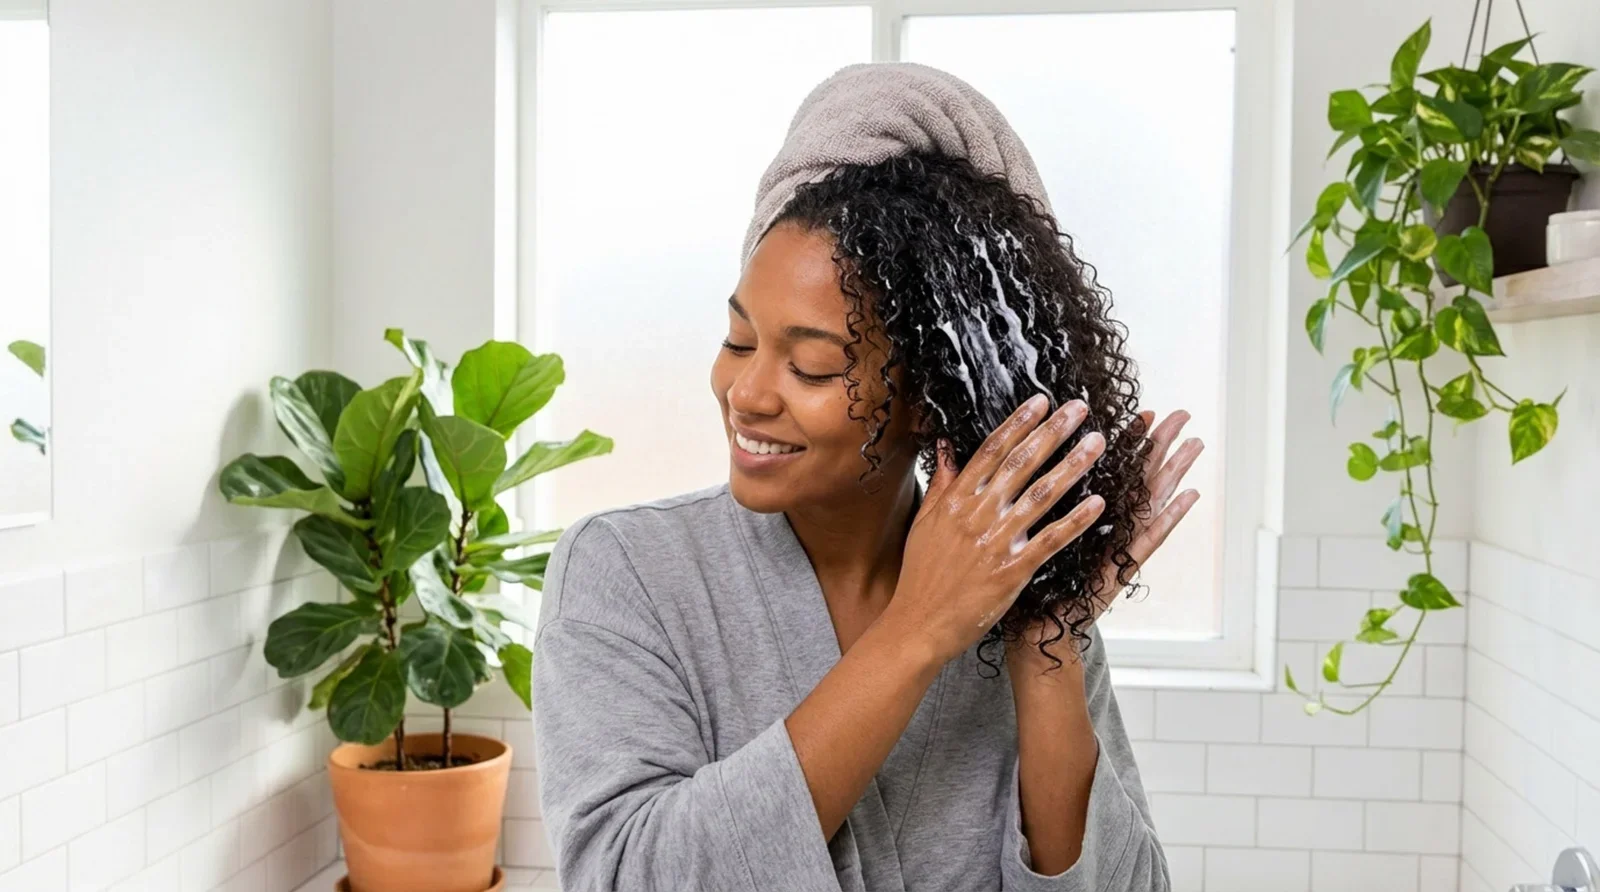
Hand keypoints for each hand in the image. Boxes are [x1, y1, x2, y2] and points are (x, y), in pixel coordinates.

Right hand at [881, 394, 1106, 664]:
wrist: (918, 624)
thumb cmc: (921, 575)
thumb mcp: (925, 523)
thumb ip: (942, 483)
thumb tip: (946, 446)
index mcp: (956, 500)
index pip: (992, 451)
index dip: (1019, 423)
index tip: (1042, 402)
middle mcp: (977, 514)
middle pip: (1022, 463)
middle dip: (1053, 432)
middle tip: (1080, 409)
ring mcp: (996, 541)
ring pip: (1042, 495)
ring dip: (1072, 466)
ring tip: (1097, 443)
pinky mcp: (1012, 570)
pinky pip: (1051, 540)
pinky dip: (1075, 520)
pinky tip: (1098, 503)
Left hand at [1010, 408, 1203, 663]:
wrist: (1033, 630)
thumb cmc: (1027, 580)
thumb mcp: (1027, 531)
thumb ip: (1032, 500)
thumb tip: (1023, 466)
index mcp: (1085, 515)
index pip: (1110, 469)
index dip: (1128, 440)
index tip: (1144, 410)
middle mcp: (1106, 527)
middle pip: (1137, 476)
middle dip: (1159, 445)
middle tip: (1182, 414)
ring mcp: (1118, 548)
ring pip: (1150, 501)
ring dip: (1174, 472)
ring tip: (1195, 444)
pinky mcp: (1121, 570)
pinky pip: (1149, 540)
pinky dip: (1170, 519)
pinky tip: (1190, 497)